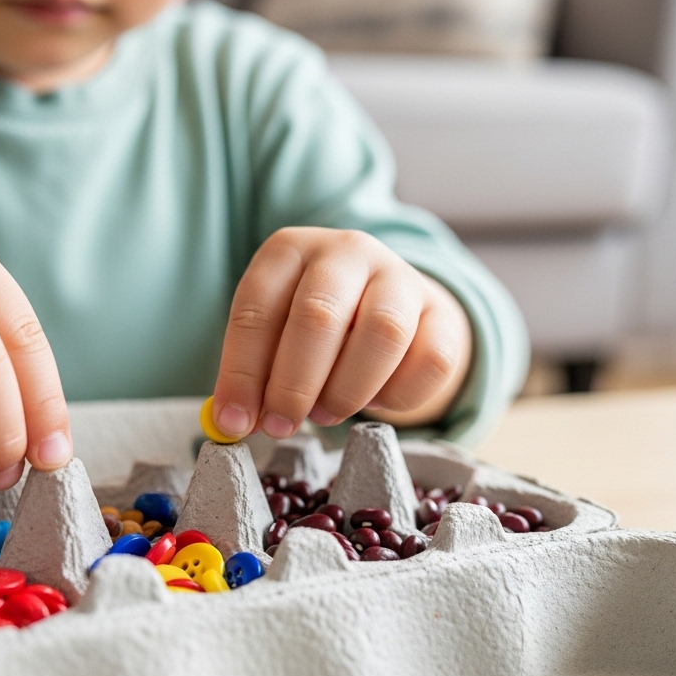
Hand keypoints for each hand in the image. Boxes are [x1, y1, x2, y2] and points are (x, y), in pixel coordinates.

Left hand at [210, 227, 472, 438]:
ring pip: (383, 334)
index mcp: (290, 249)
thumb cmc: (315, 325)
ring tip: (326, 414)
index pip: (257, 307)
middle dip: (293, 384)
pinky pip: (430, 361)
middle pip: (319, 315)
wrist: (389, 303)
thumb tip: (235, 422)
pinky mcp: (442, 312)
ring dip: (347, 390)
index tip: (234, 421)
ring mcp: (400, 276)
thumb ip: (255, 372)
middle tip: (280, 425)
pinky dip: (398, 397)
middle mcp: (347, 251)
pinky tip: (375, 400)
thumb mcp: (274, 332)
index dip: (242, 370)